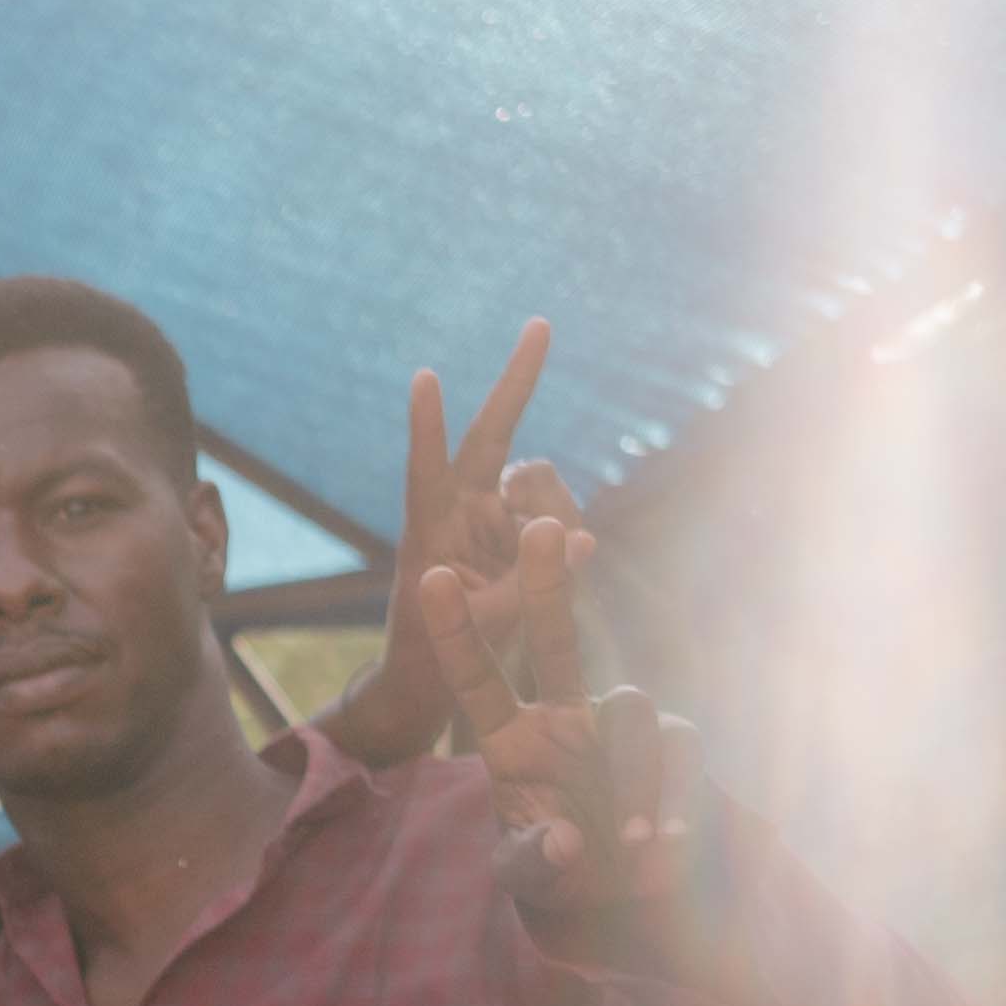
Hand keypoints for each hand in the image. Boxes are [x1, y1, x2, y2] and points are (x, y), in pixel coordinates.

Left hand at [324, 324, 576, 769]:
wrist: (435, 680)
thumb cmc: (440, 656)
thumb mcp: (486, 628)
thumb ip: (531, 584)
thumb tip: (582, 538)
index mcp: (429, 532)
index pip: (427, 470)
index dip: (428, 426)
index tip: (423, 377)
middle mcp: (458, 510)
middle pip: (491, 435)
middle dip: (517, 382)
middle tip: (540, 325)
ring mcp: (489, 514)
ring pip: (540, 481)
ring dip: (556, 508)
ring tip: (550, 557)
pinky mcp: (516, 528)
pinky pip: (557, 511)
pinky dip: (566, 531)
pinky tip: (561, 559)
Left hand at [421, 519, 706, 958]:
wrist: (623, 890)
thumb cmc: (562, 871)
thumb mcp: (530, 875)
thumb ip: (533, 860)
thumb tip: (566, 840)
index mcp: (511, 738)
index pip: (476, 678)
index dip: (456, 631)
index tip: (427, 578)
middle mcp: (563, 716)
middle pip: (555, 639)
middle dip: (547, 585)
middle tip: (541, 526)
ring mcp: (618, 723)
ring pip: (631, 713)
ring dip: (633, 782)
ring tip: (633, 844)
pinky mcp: (674, 740)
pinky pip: (678, 752)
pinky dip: (672, 801)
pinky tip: (665, 843)